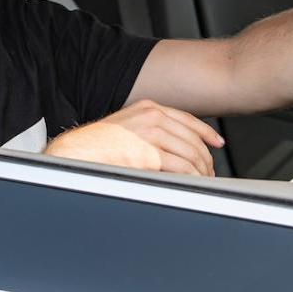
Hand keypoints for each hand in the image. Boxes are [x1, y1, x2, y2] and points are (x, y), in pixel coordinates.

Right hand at [44, 99, 224, 175]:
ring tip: (203, 180)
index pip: (187, 118)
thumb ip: (150, 129)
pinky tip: (192, 183)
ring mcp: (150, 134)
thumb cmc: (97, 145)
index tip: (217, 143)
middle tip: (210, 171)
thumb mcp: (127, 126)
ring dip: (202, 170)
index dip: (206, 132)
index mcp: (147, 107)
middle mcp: (152, 117)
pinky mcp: (148, 155)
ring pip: (191, 153)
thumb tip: (174, 145)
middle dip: (206, 157)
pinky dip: (192, 177)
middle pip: (192, 138)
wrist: (75, 153)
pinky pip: (182, 168)